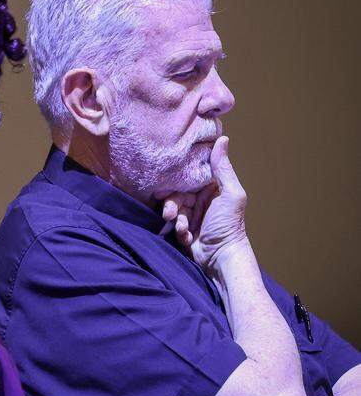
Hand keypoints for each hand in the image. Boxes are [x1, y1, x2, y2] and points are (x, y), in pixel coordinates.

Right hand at [160, 136, 248, 272]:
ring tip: (181, 228)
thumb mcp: (230, 194)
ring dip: (176, 219)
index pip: (189, 177)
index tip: (164, 186)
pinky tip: (187, 237)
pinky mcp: (185, 229)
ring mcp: (192, 214)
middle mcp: (200, 199)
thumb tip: (222, 139)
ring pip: (173, 209)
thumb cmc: (229, 224)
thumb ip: (223, 168)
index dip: (176, 180)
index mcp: (211, 187)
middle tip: (171, 214)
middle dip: (172, 205)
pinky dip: (179, 231)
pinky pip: (174, 224)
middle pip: (177, 194)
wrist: (221, 256)